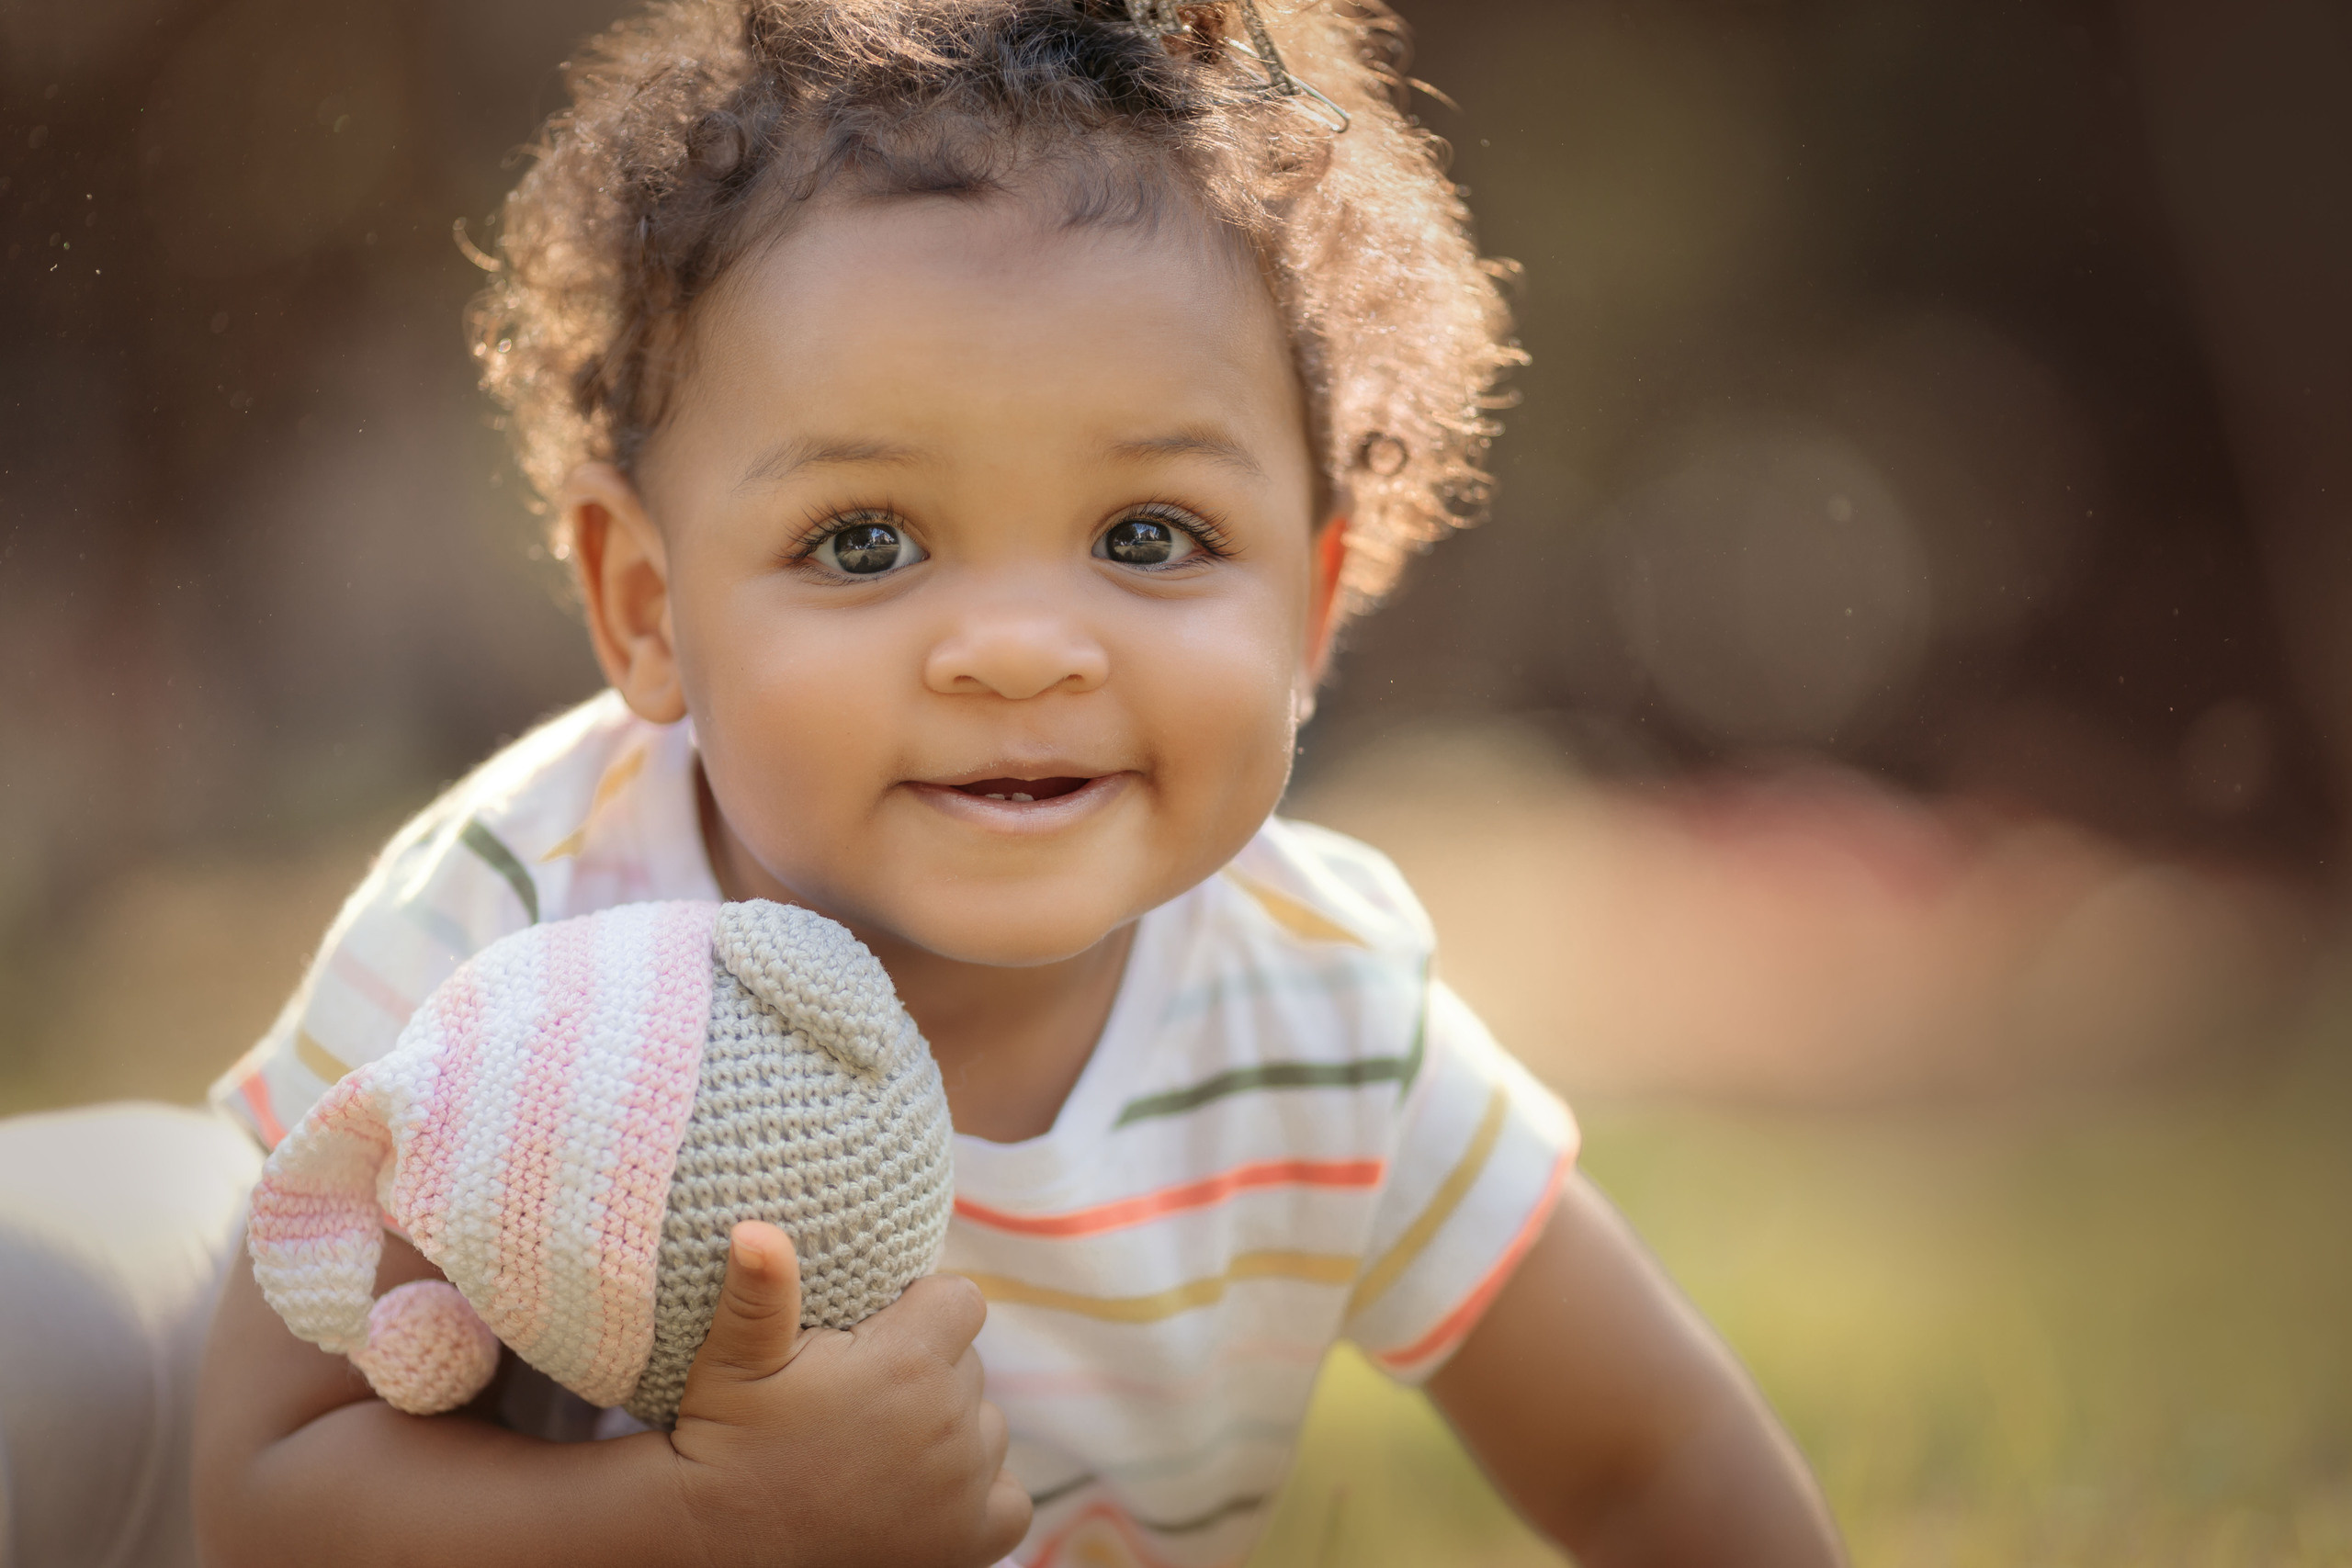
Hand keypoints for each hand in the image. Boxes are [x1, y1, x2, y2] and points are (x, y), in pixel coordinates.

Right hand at [668, 1222, 1030, 1567]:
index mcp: (907, 1361)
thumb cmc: (726, 1442)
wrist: (717, 1548)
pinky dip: (979, 1497)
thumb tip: (756, 1228)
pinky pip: (1009, 1500)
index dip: (924, 1311)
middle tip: (865, 1400)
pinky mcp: (971, 1540)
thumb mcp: (734, 1359)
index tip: (880, 1336)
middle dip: (929, 1373)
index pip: (962, 1301)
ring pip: (986, 1429)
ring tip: (882, 1448)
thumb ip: (760, 1290)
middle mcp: (949, 1420)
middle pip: (969, 1367)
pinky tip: (925, 1493)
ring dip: (951, 1433)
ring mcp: (965, 1485)